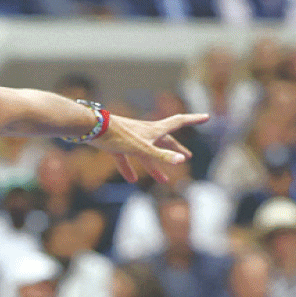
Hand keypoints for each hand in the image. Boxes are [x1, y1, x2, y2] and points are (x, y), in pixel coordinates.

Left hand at [95, 112, 209, 183]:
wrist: (89, 127)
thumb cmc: (116, 135)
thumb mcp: (141, 148)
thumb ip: (160, 155)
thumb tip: (181, 160)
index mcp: (153, 130)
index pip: (178, 122)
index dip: (193, 120)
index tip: (207, 117)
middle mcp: (144, 132)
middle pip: (164, 141)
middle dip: (176, 149)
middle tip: (187, 155)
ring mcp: (129, 138)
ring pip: (146, 153)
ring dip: (155, 166)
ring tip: (163, 179)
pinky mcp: (116, 143)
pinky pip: (126, 157)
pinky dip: (130, 168)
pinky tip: (131, 180)